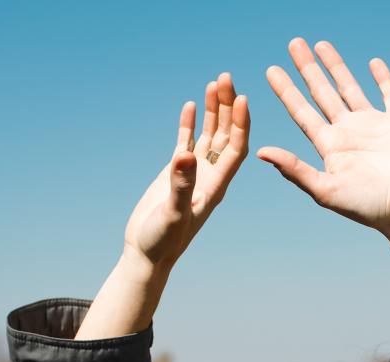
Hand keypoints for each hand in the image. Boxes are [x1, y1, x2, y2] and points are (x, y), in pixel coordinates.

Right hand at [123, 73, 249, 272]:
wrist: (147, 254)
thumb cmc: (163, 242)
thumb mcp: (173, 213)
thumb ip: (180, 185)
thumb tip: (185, 154)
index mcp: (216, 186)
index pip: (236, 149)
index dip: (241, 124)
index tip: (242, 98)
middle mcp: (210, 176)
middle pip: (226, 135)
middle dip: (228, 107)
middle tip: (226, 77)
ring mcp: (193, 173)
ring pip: (210, 135)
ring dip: (213, 110)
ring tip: (214, 82)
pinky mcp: (175, 173)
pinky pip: (187, 142)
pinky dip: (190, 124)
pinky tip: (191, 105)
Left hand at [258, 38, 389, 240]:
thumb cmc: (367, 207)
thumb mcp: (325, 190)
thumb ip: (294, 169)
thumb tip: (260, 151)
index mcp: (329, 147)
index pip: (302, 112)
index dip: (286, 91)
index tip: (271, 70)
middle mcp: (347, 133)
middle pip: (322, 93)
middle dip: (307, 69)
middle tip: (293, 44)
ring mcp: (372, 126)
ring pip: (350, 88)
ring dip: (336, 67)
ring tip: (321, 44)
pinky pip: (389, 95)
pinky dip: (382, 78)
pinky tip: (373, 62)